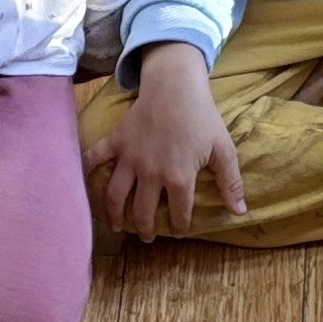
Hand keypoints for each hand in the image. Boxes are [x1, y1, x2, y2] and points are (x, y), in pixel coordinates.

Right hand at [94, 44, 243, 242]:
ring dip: (114, 214)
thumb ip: (231, 182)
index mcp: (178, 178)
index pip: (178, 213)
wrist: (175, 85)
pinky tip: (83, 184)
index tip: (180, 231)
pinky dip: (86, 170)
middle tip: (146, 236)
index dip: (180, 226)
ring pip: (115, 195)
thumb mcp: (224, 149)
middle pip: (142, 212)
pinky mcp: (115, 142)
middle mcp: (150, 173)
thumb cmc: (202, 117)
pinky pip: (95, 158)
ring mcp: (129, 158)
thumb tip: (239, 212)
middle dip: (145, 229)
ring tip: (116, 226)